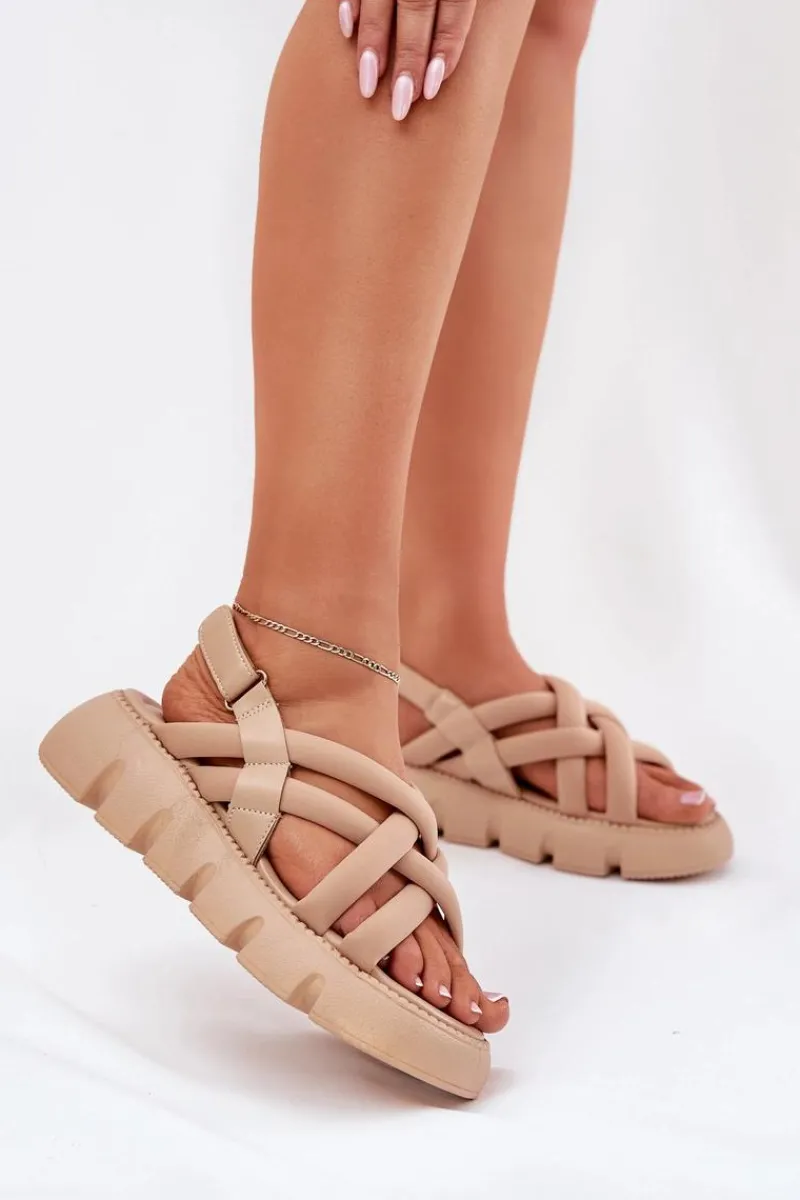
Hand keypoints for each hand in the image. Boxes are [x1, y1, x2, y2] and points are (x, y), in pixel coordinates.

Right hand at [338, 0, 477, 120]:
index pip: (455, 7)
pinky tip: (347, 29)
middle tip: (399, 105)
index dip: (446, 48)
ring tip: (368, 84)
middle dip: (409, 57)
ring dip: (373, 41)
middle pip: (418, 6)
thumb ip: (463, 10)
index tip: (430, 93)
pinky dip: (349, 1)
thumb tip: (474, 56)